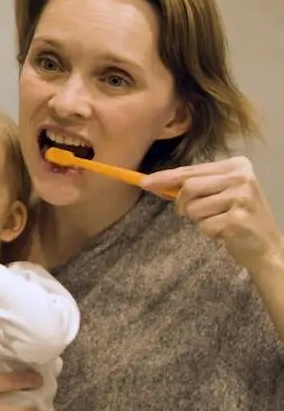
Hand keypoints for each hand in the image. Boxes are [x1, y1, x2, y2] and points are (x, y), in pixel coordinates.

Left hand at [142, 156, 283, 268]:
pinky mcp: (238, 219)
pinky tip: (225, 231)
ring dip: (199, 220)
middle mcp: (241, 177)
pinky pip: (204, 226)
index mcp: (237, 165)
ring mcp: (241, 197)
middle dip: (184, 204)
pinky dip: (209, 232)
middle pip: (188, 187)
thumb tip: (154, 182)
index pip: (191, 170)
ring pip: (193, 208)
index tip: (144, 182)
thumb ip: (195, 185)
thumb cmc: (237, 216)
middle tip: (197, 213)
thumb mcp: (220, 193)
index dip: (165, 178)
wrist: (266, 245)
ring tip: (218, 220)